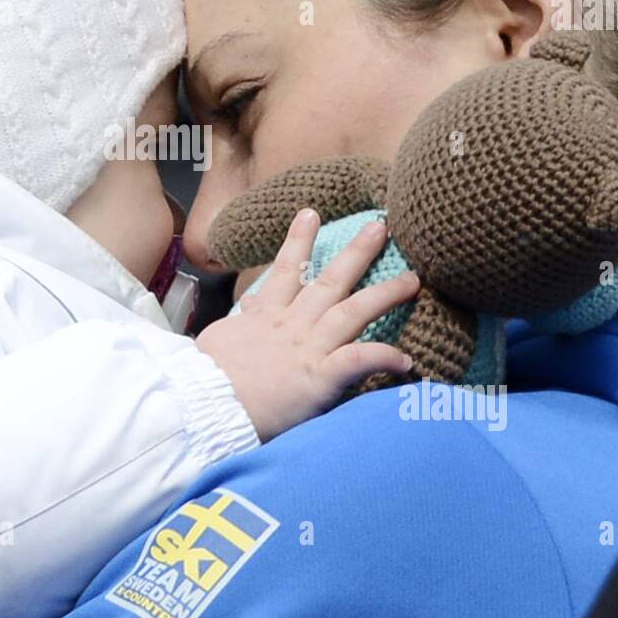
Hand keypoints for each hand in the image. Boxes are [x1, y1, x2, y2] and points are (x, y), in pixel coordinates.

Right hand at [196, 208, 419, 441]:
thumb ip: (241, 324)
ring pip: (353, 311)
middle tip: (380, 226)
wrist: (204, 403)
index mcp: (263, 317)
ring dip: (384, 293)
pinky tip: (407, 359)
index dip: (299, 240)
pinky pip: (358, 360)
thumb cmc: (206, 378)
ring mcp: (307, 348)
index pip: (284, 270)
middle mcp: (290, 325)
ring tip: (412, 279)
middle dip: (357, 252)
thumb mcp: (217, 341)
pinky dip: (383, 356)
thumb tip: (248, 309)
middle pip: (329, 281)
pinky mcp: (319, 378)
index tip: (311, 213)